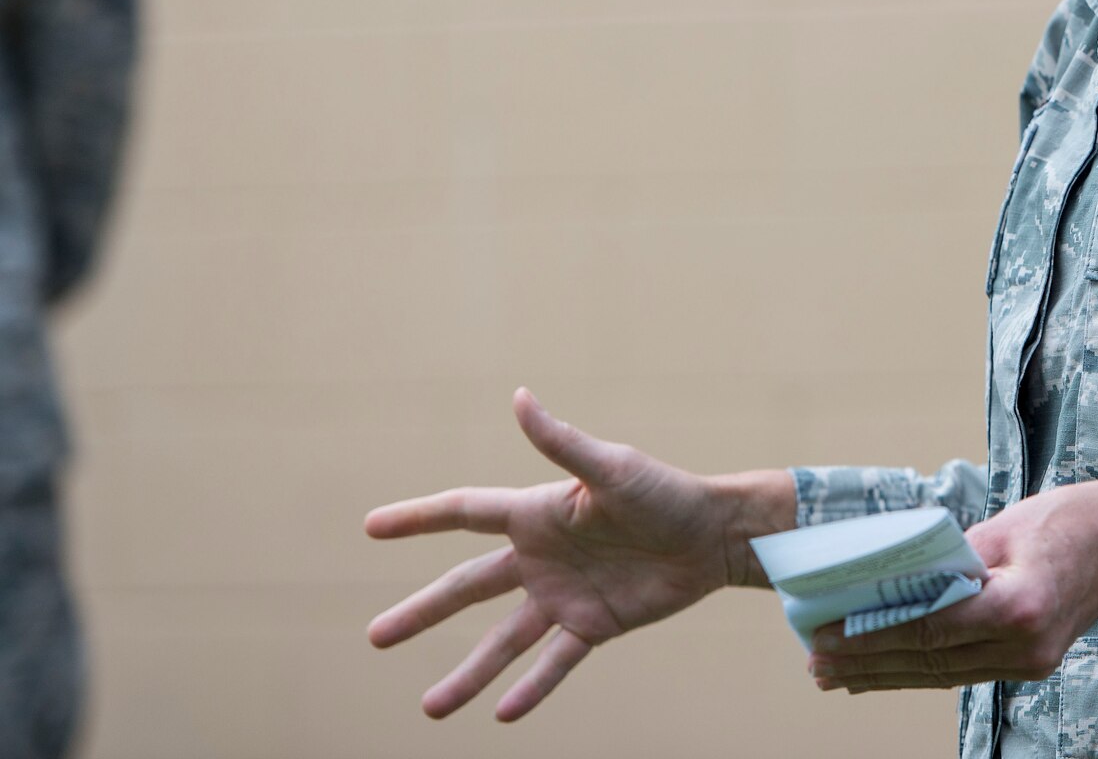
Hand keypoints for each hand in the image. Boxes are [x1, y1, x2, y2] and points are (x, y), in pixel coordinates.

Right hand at [365, 387, 793, 719]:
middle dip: (421, 611)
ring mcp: (564, 594)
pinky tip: (503, 714)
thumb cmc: (665, 492)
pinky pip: (554, 662)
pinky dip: (531, 688)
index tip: (370, 527)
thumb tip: (519, 397)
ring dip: (468, 673)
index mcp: (537, 513)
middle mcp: (541, 556)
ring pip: (503, 641)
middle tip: (374, 637)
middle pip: (467, 589)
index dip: (417, 519)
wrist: (714, 535)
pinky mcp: (594, 624)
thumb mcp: (611, 468)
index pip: (464, 513)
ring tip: (432, 708)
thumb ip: (561, 442)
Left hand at [806, 476, 1097, 691]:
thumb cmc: (1071, 519)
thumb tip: (893, 581)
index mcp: (1018, 606)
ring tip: (837, 672)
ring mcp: (1030, 661)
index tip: (824, 635)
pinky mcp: (1031, 662)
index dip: (871, 635)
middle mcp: (1025, 646)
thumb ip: (949, 559)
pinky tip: (887, 668)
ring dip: (887, 672)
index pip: (928, 629)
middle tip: (815, 662)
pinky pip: (963, 669)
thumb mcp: (1005, 525)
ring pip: (943, 674)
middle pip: (929, 661)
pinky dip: (921, 668)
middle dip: (867, 662)